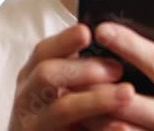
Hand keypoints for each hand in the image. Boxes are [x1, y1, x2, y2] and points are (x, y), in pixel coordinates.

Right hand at [8, 24, 136, 130]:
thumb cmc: (57, 112)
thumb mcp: (57, 84)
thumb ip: (75, 66)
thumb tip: (108, 36)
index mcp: (31, 76)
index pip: (42, 51)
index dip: (65, 40)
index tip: (87, 32)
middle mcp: (27, 98)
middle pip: (46, 75)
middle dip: (84, 68)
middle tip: (117, 68)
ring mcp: (35, 124)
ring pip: (62, 110)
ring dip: (96, 99)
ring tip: (127, 93)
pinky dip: (100, 130)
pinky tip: (122, 127)